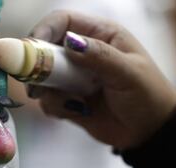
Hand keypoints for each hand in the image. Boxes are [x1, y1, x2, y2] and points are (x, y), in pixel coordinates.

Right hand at [28, 10, 175, 148]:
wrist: (148, 132)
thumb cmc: (147, 96)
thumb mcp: (129, 73)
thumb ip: (100, 56)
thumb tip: (70, 42)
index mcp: (100, 36)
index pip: (63, 22)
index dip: (44, 30)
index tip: (32, 50)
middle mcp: (82, 54)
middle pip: (44, 49)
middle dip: (37, 67)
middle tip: (34, 84)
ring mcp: (72, 77)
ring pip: (42, 78)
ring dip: (47, 92)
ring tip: (68, 103)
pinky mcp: (66, 99)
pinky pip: (47, 100)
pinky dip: (55, 107)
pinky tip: (77, 111)